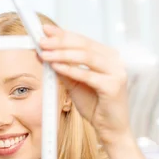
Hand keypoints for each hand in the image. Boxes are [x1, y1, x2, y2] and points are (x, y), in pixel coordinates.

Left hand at [39, 24, 130, 145]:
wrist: (110, 128)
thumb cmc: (95, 105)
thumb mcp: (74, 83)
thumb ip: (63, 68)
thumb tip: (45, 53)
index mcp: (107, 56)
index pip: (82, 40)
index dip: (63, 34)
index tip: (45, 30)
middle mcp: (114, 61)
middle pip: (83, 46)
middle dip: (60, 42)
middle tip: (41, 40)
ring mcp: (116, 72)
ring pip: (85, 57)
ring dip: (62, 54)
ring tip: (44, 53)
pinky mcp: (113, 86)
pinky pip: (87, 75)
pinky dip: (70, 70)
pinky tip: (56, 66)